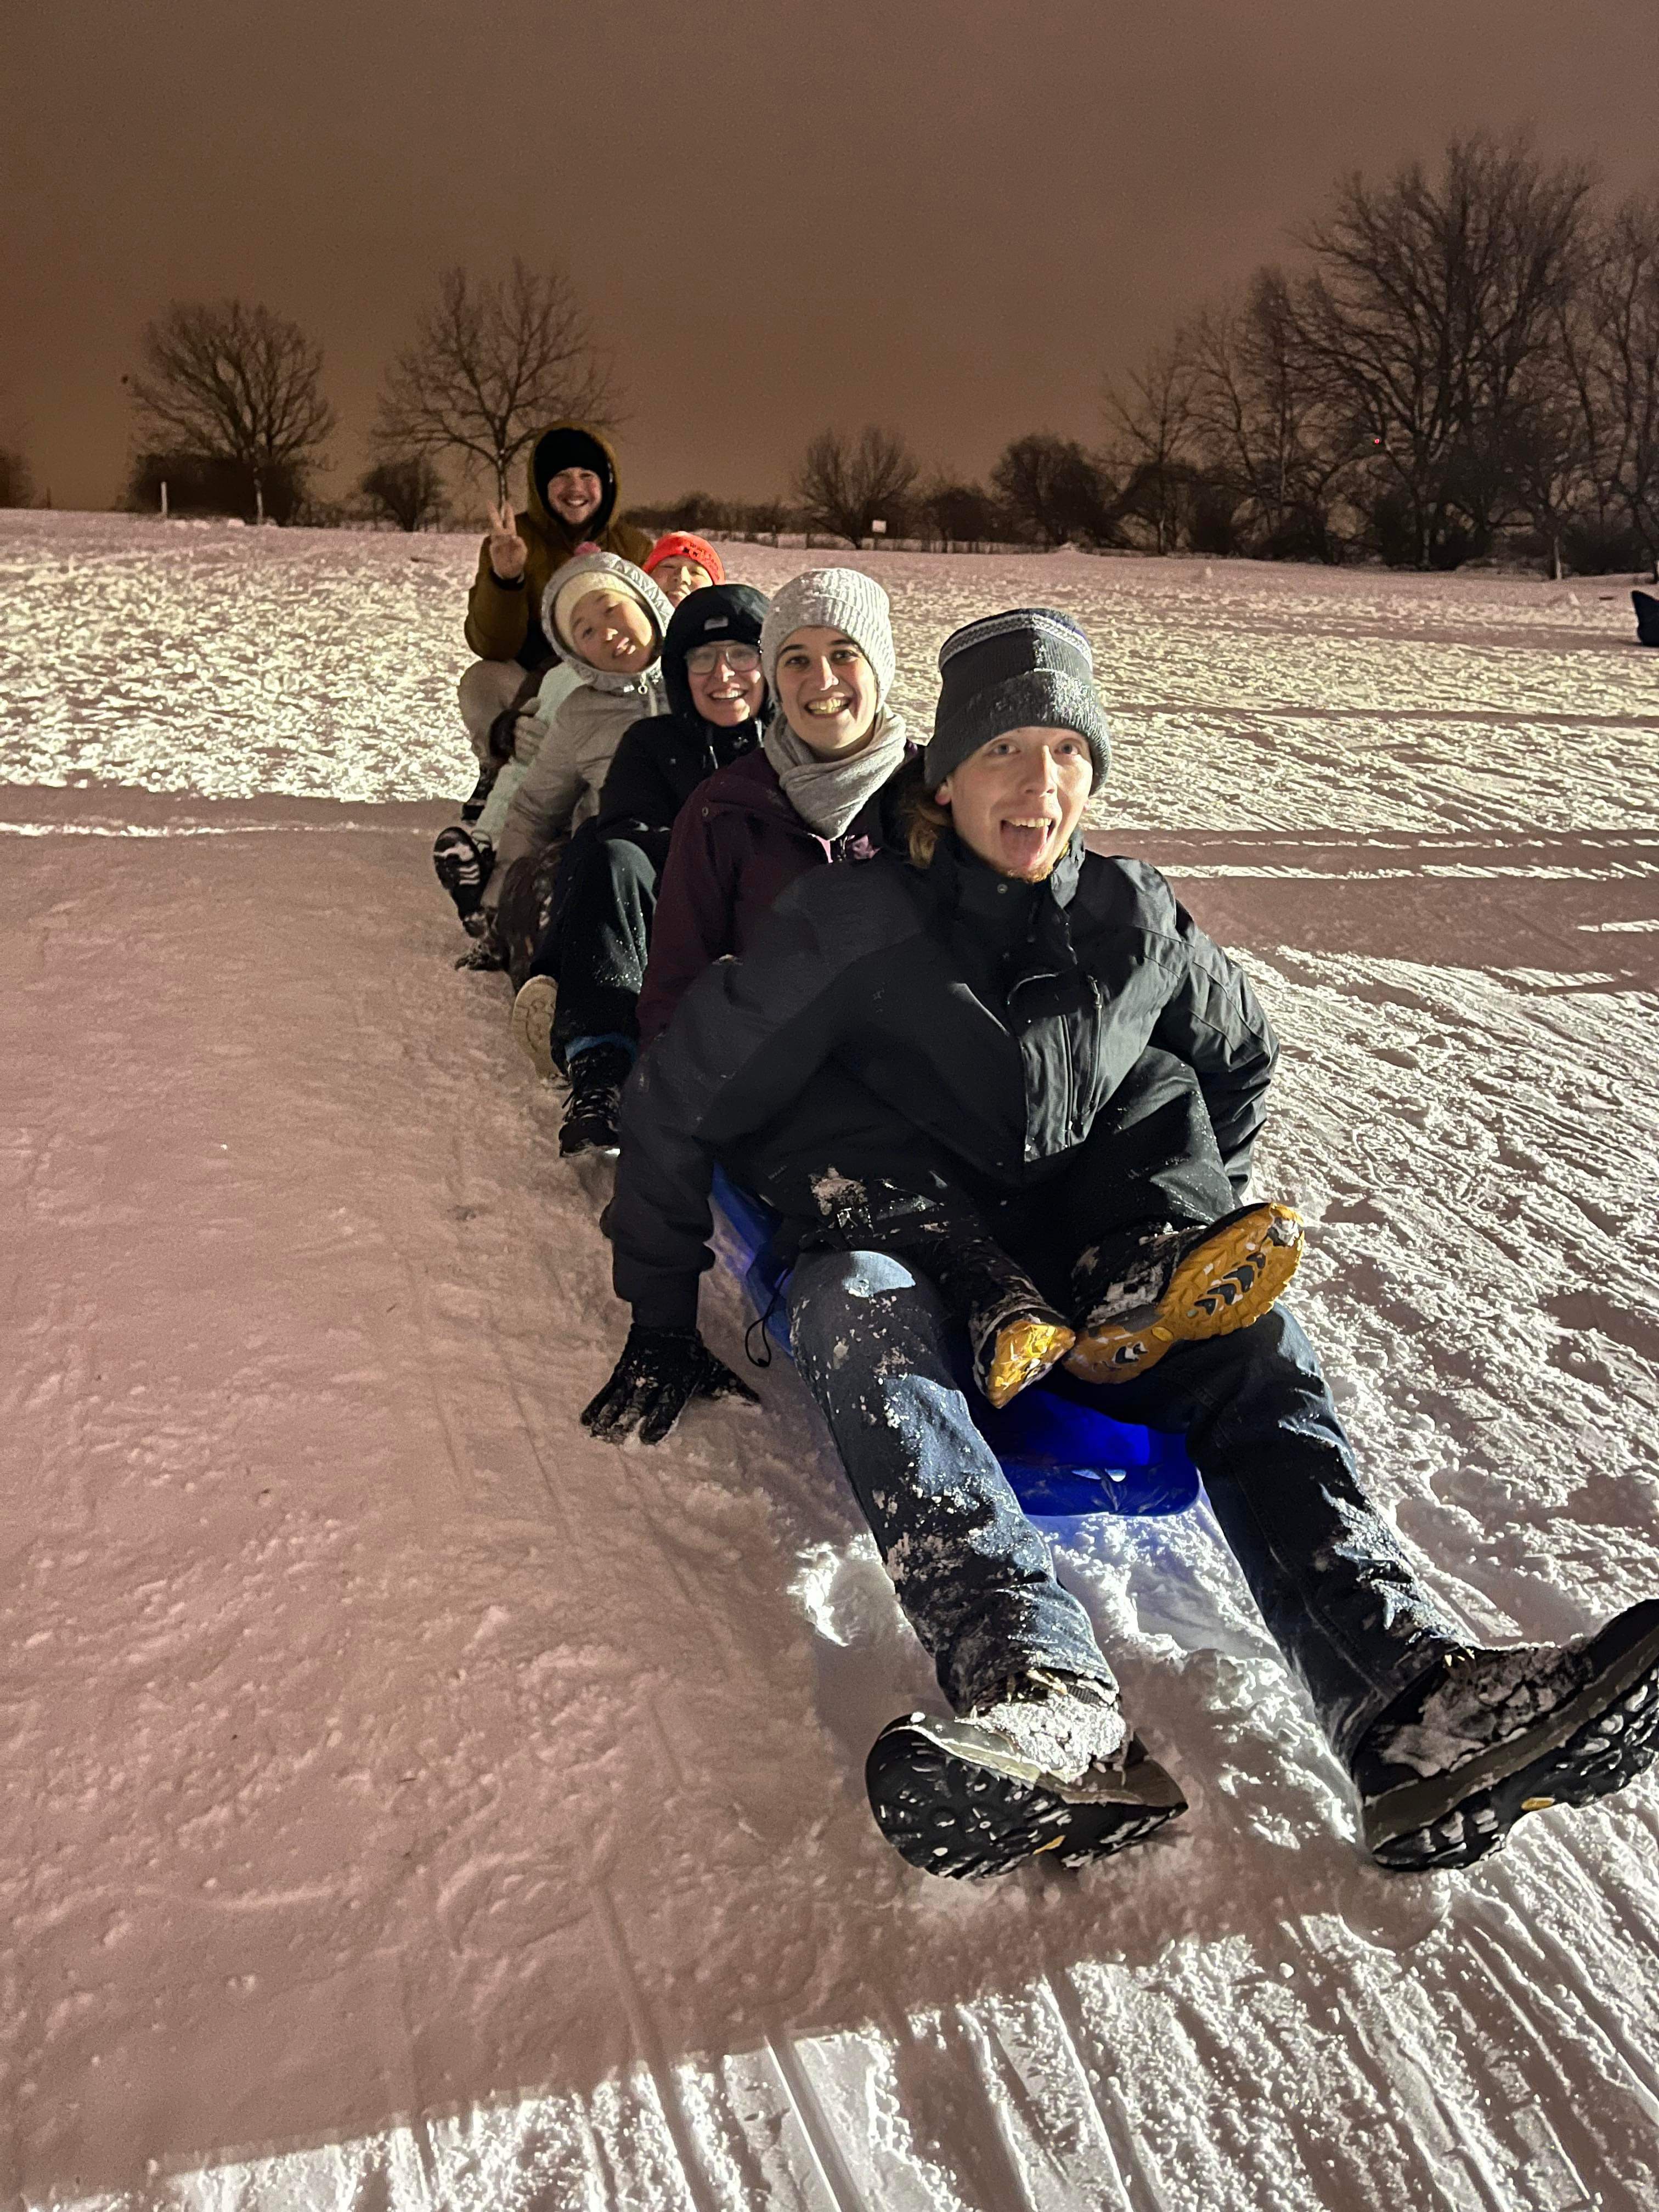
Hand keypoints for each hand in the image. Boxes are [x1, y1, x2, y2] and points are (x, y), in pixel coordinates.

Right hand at [486, 499, 526, 582]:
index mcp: (512, 535)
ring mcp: (497, 541)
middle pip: (497, 521)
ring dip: (500, 531)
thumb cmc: (517, 561)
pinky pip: (494, 542)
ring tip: (505, 538)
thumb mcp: (523, 552)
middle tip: (489, 502)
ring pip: (495, 531)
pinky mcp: (493, 548)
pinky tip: (502, 546)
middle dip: (493, 512)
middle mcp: (503, 536)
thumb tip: (514, 536)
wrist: (509, 572)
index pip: (509, 521)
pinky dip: (498, 542)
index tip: (507, 503)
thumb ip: (520, 544)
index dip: (508, 513)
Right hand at [582, 1324, 759, 1444]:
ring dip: (608, 1418)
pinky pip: (606, 1392)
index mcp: (676, 1386)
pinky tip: (585, 1422)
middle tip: (617, 1440)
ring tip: (598, 1435)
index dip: (657, 1423)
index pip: (666, 1408)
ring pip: (618, 1400)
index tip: (647, 1438)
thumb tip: (759, 1404)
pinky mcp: (620, 1373)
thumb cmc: (693, 1355)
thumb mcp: (715, 1371)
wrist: (667, 1323)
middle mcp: (652, 1383)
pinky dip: (595, 1406)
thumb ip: (733, 1390)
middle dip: (626, 1423)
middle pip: (637, 1405)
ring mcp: (633, 1378)